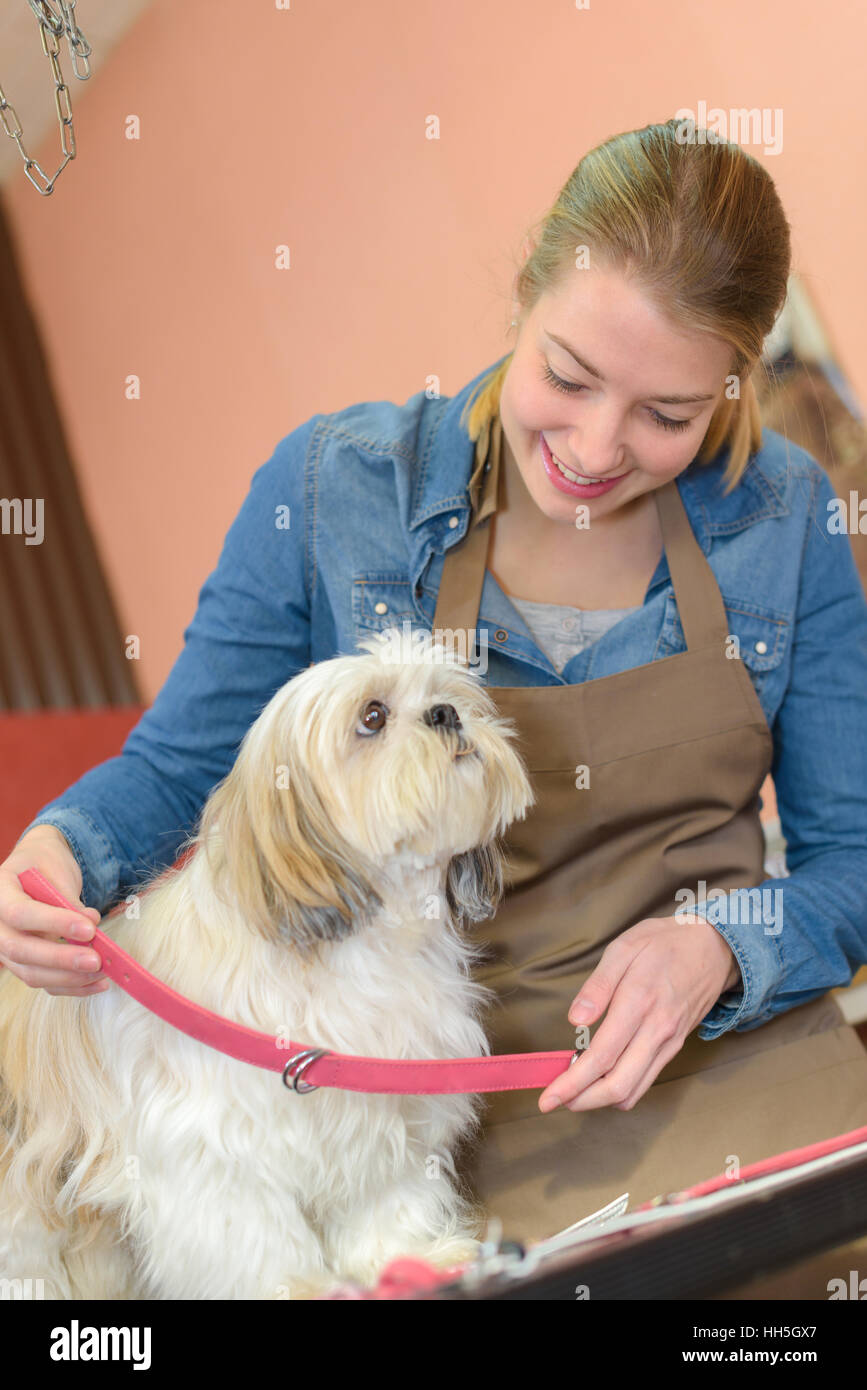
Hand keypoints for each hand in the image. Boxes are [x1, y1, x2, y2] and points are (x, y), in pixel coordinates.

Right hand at [0, 825, 105, 994]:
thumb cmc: (45, 865)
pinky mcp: (23, 963)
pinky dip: (71, 986)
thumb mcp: (56, 870)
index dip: (54, 924)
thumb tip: (91, 924)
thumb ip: (69, 899)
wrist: (36, 868)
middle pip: (20, 950)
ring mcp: (6, 948)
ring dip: (69, 977)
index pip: (20, 913)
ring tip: (102, 971)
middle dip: (60, 959)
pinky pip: (43, 982)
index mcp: (0, 892)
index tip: (89, 929)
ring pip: (30, 973)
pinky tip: (98, 983)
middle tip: (96, 960)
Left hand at [538, 915, 739, 1114]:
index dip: (572, 1083)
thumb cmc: (665, 943)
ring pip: (633, 1090)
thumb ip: (598, 985)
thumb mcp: (625, 947)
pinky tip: (602, 1076)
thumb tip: (575, 1019)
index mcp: (638, 1003)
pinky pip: (646, 1080)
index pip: (601, 1056)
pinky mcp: (675, 1047)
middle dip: (583, 1101)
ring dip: (600, 1099)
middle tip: (556, 1099)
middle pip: (618, 1086)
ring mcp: (669, 1043)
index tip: (549, 1097)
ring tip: (574, 1089)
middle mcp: (657, 1031)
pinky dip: (621, 1089)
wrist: (714, 947)